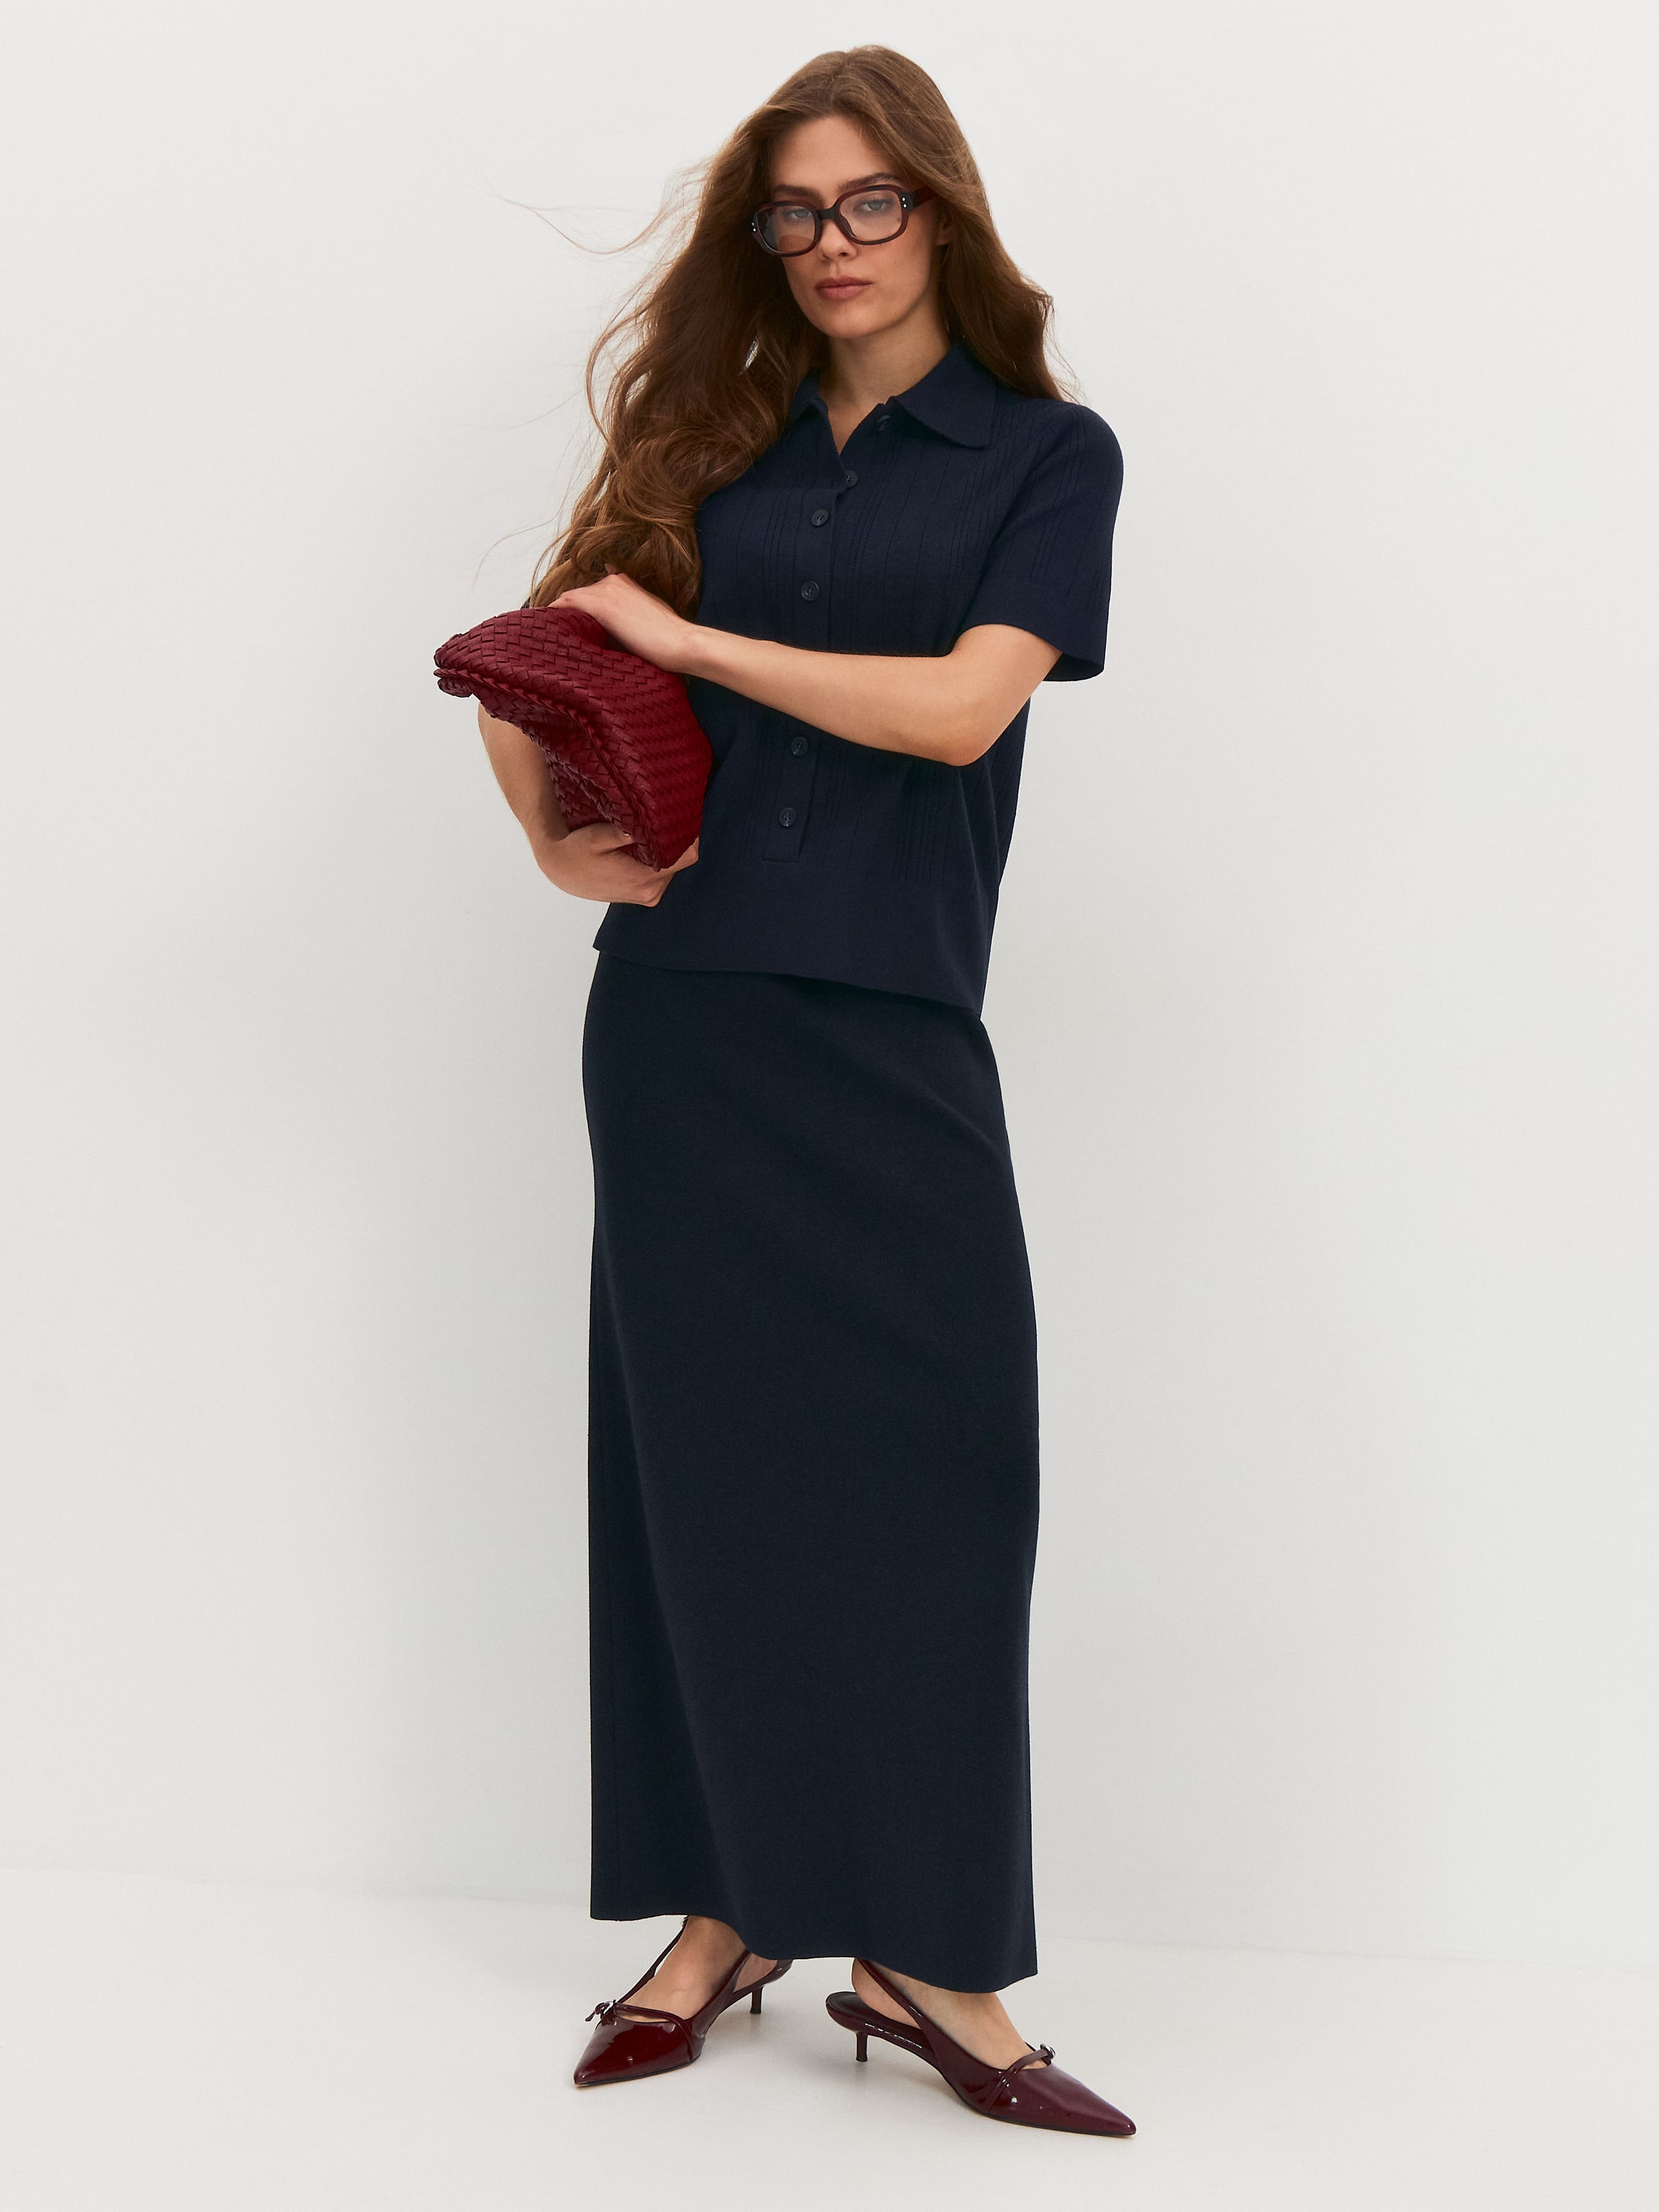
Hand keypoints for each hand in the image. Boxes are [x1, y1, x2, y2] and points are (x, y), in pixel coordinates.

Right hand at [537, 819, 699, 905]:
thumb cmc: (576, 852)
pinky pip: (663, 873)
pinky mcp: (644, 895)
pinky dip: (659, 858)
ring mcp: (648, 896)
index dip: (689, 834)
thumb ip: (620, 833)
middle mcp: (650, 892)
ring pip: (673, 867)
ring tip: (653, 830)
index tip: (682, 814)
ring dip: (667, 849)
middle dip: (677, 840)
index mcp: (642, 879)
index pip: (686, 857)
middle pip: (681, 861)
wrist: (561, 871)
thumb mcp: (594, 837)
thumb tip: (644, 824)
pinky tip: (646, 844)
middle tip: (666, 816)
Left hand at [551, 572, 698, 672]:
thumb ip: (627, 619)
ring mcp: (608, 591)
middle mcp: (613, 581)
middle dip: (564, 612)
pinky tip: (545, 626)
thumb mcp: (646, 619)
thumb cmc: (668, 639)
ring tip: (544, 632)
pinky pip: (568, 605)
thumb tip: (612, 633)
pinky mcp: (603, 606)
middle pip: (577, 595)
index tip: (567, 624)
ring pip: (569, 598)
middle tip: (551, 632)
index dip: (577, 608)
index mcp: (624, 582)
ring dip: (557, 614)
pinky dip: (555, 613)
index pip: (590, 592)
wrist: (680, 643)